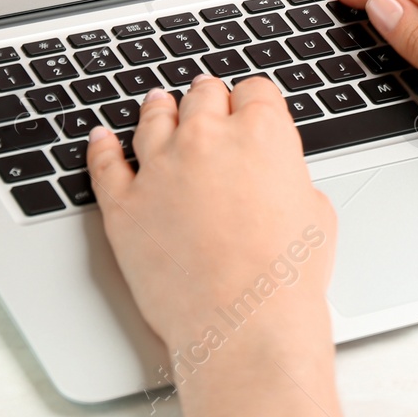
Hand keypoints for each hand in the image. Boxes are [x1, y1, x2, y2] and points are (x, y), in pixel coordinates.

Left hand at [88, 75, 347, 416]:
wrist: (244, 325)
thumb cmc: (286, 280)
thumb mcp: (315, 213)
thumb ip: (290, 177)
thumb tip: (276, 177)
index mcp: (261, 134)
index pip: (255, 92)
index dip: (255, 102)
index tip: (250, 108)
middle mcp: (205, 139)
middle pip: (203, 95)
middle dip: (209, 99)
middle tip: (209, 104)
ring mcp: (159, 169)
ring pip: (154, 119)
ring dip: (159, 108)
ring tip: (158, 104)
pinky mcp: (124, 204)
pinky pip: (105, 163)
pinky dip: (102, 147)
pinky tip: (102, 139)